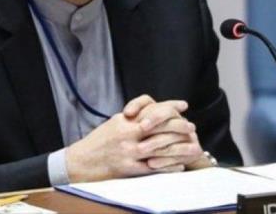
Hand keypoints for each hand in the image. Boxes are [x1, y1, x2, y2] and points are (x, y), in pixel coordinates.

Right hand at [66, 95, 204, 181]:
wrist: (82, 161)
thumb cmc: (99, 141)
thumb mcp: (115, 123)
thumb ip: (134, 118)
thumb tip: (153, 111)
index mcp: (125, 122)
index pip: (152, 110)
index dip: (170, 107)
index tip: (183, 105)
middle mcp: (128, 136)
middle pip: (160, 129)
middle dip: (179, 127)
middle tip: (192, 127)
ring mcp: (130, 153)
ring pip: (160, 149)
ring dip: (179, 148)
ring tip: (192, 146)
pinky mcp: (130, 169)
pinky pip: (154, 168)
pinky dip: (168, 167)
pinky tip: (180, 166)